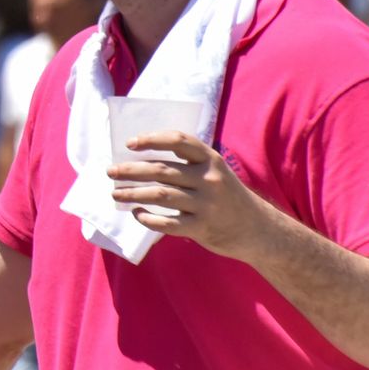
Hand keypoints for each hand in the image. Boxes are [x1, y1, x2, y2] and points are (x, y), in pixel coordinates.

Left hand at [108, 131, 275, 260]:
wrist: (258, 230)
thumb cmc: (226, 196)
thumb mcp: (214, 172)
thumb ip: (187, 164)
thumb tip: (140, 160)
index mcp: (210, 159)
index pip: (178, 140)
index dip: (152, 139)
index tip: (130, 144)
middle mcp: (209, 179)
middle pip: (161, 170)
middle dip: (131, 170)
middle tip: (110, 172)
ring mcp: (206, 204)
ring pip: (160, 195)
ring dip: (132, 193)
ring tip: (115, 194)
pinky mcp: (202, 227)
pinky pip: (167, 223)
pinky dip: (148, 218)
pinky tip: (136, 213)